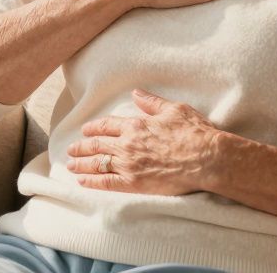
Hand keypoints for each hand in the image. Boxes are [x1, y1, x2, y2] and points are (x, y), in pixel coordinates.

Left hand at [65, 88, 221, 195]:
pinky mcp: (134, 183)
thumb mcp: (174, 109)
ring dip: (81, 164)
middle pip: (97, 145)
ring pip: (97, 163)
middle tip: (70, 150)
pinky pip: (106, 182)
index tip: (85, 130)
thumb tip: (136, 94)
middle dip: (81, 147)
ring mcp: (129, 164)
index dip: (94, 128)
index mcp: (136, 125)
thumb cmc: (194, 133)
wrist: (206, 159)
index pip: (107, 126)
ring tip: (71, 165)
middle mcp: (127, 144)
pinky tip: (83, 181)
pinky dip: (92, 182)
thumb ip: (152, 103)